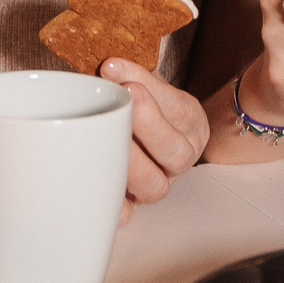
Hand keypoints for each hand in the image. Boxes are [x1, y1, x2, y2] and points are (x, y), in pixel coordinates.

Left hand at [103, 57, 207, 204]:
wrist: (139, 129)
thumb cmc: (139, 104)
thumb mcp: (143, 81)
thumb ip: (130, 74)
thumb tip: (108, 68)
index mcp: (188, 123)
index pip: (177, 108)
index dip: (148, 88)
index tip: (113, 69)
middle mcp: (179, 159)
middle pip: (175, 152)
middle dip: (148, 126)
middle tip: (121, 101)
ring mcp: (157, 184)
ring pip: (155, 186)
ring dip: (130, 163)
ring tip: (103, 140)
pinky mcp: (133, 204)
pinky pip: (127, 214)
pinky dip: (113, 205)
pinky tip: (95, 186)